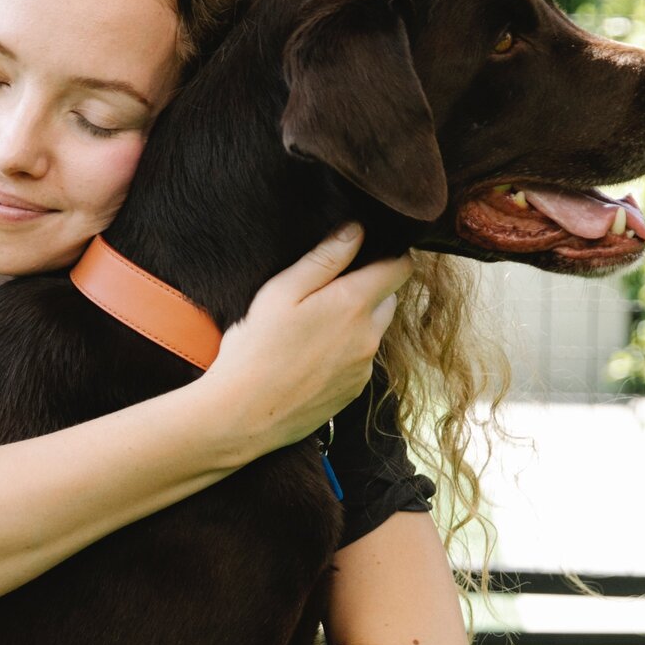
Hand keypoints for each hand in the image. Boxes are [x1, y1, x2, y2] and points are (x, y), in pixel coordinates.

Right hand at [195, 222, 412, 466]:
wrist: (243, 414)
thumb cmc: (256, 348)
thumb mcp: (281, 291)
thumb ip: (324, 258)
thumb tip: (357, 230)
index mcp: (354, 304)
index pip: (400, 268)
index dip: (390, 255)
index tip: (369, 253)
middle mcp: (369, 336)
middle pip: (389, 299)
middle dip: (369, 290)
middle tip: (328, 293)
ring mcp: (363, 367)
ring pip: (373, 332)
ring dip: (356, 324)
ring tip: (313, 329)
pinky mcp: (353, 392)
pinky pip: (360, 362)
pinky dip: (344, 354)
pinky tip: (310, 358)